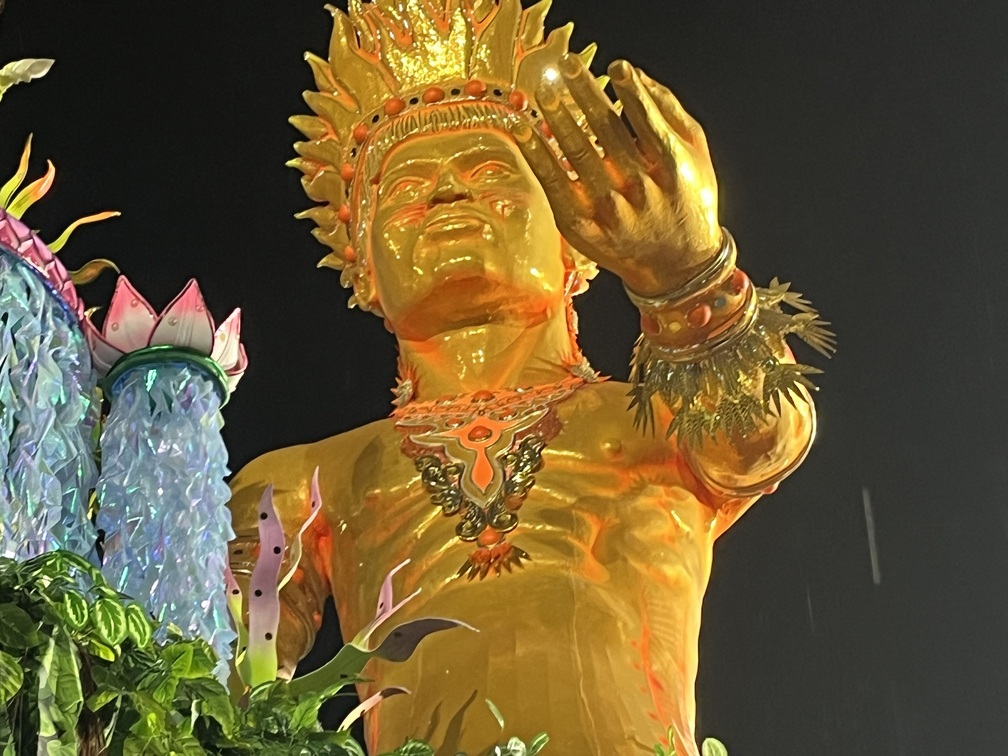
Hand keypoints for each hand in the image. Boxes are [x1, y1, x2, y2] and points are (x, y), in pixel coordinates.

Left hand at [510, 54, 721, 296]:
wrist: (677, 266)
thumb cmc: (689, 200)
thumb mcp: (696, 154)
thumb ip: (670, 112)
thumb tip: (637, 76)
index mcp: (670, 168)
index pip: (646, 121)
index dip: (630, 92)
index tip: (616, 65)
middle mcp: (638, 188)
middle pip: (605, 130)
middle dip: (584, 92)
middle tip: (566, 64)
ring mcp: (607, 209)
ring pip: (577, 153)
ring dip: (557, 116)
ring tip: (543, 89)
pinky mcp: (581, 226)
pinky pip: (553, 184)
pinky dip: (537, 155)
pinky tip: (524, 130)